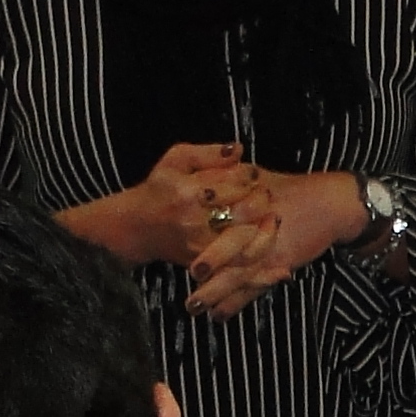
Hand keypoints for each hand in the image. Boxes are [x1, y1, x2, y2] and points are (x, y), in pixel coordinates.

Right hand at [63, 143, 271, 269]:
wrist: (138, 227)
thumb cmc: (160, 188)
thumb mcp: (176, 160)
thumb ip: (208, 153)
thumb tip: (238, 149)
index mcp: (189, 192)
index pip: (234, 182)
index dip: (250, 176)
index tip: (253, 174)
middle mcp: (194, 221)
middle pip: (245, 212)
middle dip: (261, 200)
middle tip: (265, 194)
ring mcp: (199, 245)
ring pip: (246, 242)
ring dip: (265, 230)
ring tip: (271, 218)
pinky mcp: (204, 264)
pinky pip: (238, 267)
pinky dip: (259, 266)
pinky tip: (277, 260)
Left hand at [184, 169, 368, 317]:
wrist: (329, 204)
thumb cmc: (290, 189)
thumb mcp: (255, 176)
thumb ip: (227, 176)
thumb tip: (200, 183)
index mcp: (248, 202)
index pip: (220, 216)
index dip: (199, 227)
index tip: (176, 236)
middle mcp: (258, 228)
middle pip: (229, 247)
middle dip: (208, 263)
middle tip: (190, 275)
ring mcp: (269, 250)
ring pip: (238, 275)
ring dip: (215, 293)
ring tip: (194, 307)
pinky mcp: (279, 266)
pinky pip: (254, 290)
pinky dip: (236, 304)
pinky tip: (219, 315)